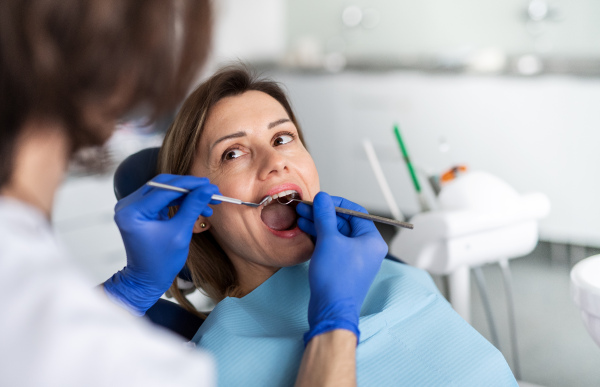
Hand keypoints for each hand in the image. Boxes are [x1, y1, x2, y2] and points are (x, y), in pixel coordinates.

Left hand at [103, 174, 219, 314]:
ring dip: (187, 194)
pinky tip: (196, 205)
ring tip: (208, 201)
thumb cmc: (161, 262)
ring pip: (164, 190)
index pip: (165, 189)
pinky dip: (179, 200)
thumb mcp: (180, 233)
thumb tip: (208, 189)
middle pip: (163, 185)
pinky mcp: (139, 209)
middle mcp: (127, 205)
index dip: (190, 185)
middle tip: (210, 190)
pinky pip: (162, 198)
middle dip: (189, 187)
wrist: (147, 279)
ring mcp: (132, 207)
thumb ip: (193, 207)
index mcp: (132, 212)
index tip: (210, 185)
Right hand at [296, 192, 387, 344]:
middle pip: (345, 222)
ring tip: (300, 217)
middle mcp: (367, 248)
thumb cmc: (336, 278)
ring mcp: (356, 259)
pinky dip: (321, 238)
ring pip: (337, 234)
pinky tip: (306, 231)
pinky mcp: (344, 267)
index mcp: (372, 240)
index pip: (356, 212)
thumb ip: (325, 216)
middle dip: (323, 214)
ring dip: (319, 225)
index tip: (320, 200)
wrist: (331, 310)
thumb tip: (323, 198)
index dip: (336, 203)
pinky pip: (334, 246)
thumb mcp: (329, 240)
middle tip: (305, 207)